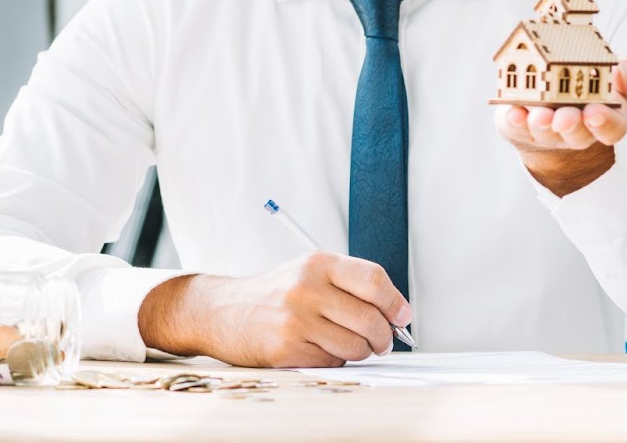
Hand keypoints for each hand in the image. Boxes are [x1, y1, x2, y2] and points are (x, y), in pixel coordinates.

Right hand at [137, 252, 411, 367]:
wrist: (224, 310)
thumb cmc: (275, 293)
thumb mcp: (310, 272)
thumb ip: (350, 285)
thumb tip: (396, 312)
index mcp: (318, 263)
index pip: (373, 280)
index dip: (395, 302)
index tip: (403, 316)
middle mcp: (307, 288)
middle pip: (370, 318)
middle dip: (383, 336)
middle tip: (383, 341)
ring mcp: (296, 320)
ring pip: (355, 346)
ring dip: (361, 352)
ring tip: (350, 345)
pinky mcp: (286, 349)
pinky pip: (332, 362)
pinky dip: (335, 360)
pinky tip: (320, 349)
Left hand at [491, 57, 626, 194]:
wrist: (562, 99)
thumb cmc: (596, 85)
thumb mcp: (623, 76)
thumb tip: (623, 71)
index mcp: (607, 119)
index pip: (613, 129)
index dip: (605, 123)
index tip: (595, 112)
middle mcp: (578, 130)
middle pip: (578, 136)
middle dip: (572, 126)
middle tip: (566, 117)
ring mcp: (548, 132)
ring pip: (545, 132)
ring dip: (543, 124)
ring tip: (540, 115)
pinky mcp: (522, 127)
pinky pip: (517, 127)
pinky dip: (515, 120)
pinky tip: (514, 112)